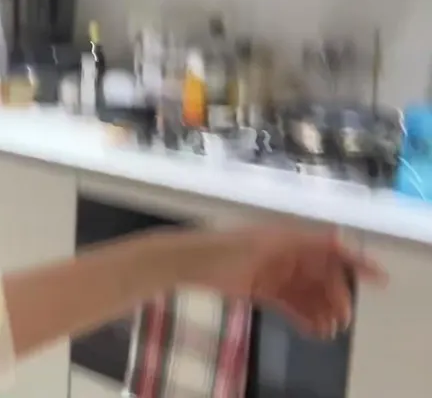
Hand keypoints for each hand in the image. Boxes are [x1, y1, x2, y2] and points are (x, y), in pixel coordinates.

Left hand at [196, 226, 386, 338]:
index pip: (331, 248)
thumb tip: (340, 237)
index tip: (378, 279)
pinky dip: (305, 317)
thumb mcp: (268, 243)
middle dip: (336, 296)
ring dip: (322, 311)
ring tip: (329, 330)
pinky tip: (315, 331)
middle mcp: (288, 254)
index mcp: (291, 237)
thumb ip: (304, 242)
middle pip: (323, 276)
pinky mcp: (265, 290)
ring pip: (309, 294)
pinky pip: (292, 305)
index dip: (356, 261)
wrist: (190, 262)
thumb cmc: (228, 247)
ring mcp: (277, 273)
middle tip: (342, 318)